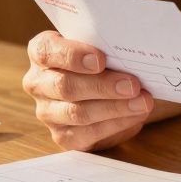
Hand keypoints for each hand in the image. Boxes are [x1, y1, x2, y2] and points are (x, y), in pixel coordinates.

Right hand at [22, 30, 153, 150]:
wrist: (105, 87)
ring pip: (77, 113)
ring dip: (114, 108)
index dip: (72, 56)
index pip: (46, 52)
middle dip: (102, 86)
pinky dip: (116, 124)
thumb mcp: (99, 46)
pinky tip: (136, 115)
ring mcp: (47, 112)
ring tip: (142, 102)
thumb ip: (104, 46)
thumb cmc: (101, 59)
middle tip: (133, 84)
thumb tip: (128, 50)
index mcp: (42, 52)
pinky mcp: (62, 136)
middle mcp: (38, 83)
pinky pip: (88, 133)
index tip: (100, 60)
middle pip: (65, 86)